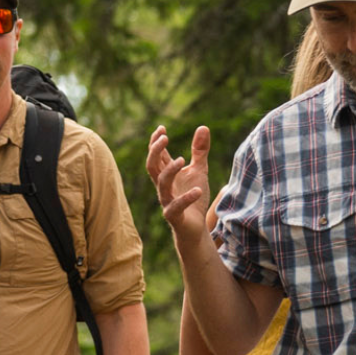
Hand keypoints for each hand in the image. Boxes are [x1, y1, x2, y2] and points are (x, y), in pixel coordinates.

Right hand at [147, 124, 212, 245]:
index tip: (162, 128)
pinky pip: (176, 206)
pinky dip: (187, 198)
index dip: (156, 142)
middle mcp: (163, 187)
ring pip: (161, 184)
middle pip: (152, 166)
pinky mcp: (174, 216)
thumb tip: (203, 127)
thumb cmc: (194, 198)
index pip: (156, 156)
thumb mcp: (199, 170)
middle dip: (155, 151)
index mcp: (167, 175)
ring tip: (183, 159)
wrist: (196, 228)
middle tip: (165, 138)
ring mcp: (167, 201)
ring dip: (170, 170)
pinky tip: (198, 190)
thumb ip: (199, 151)